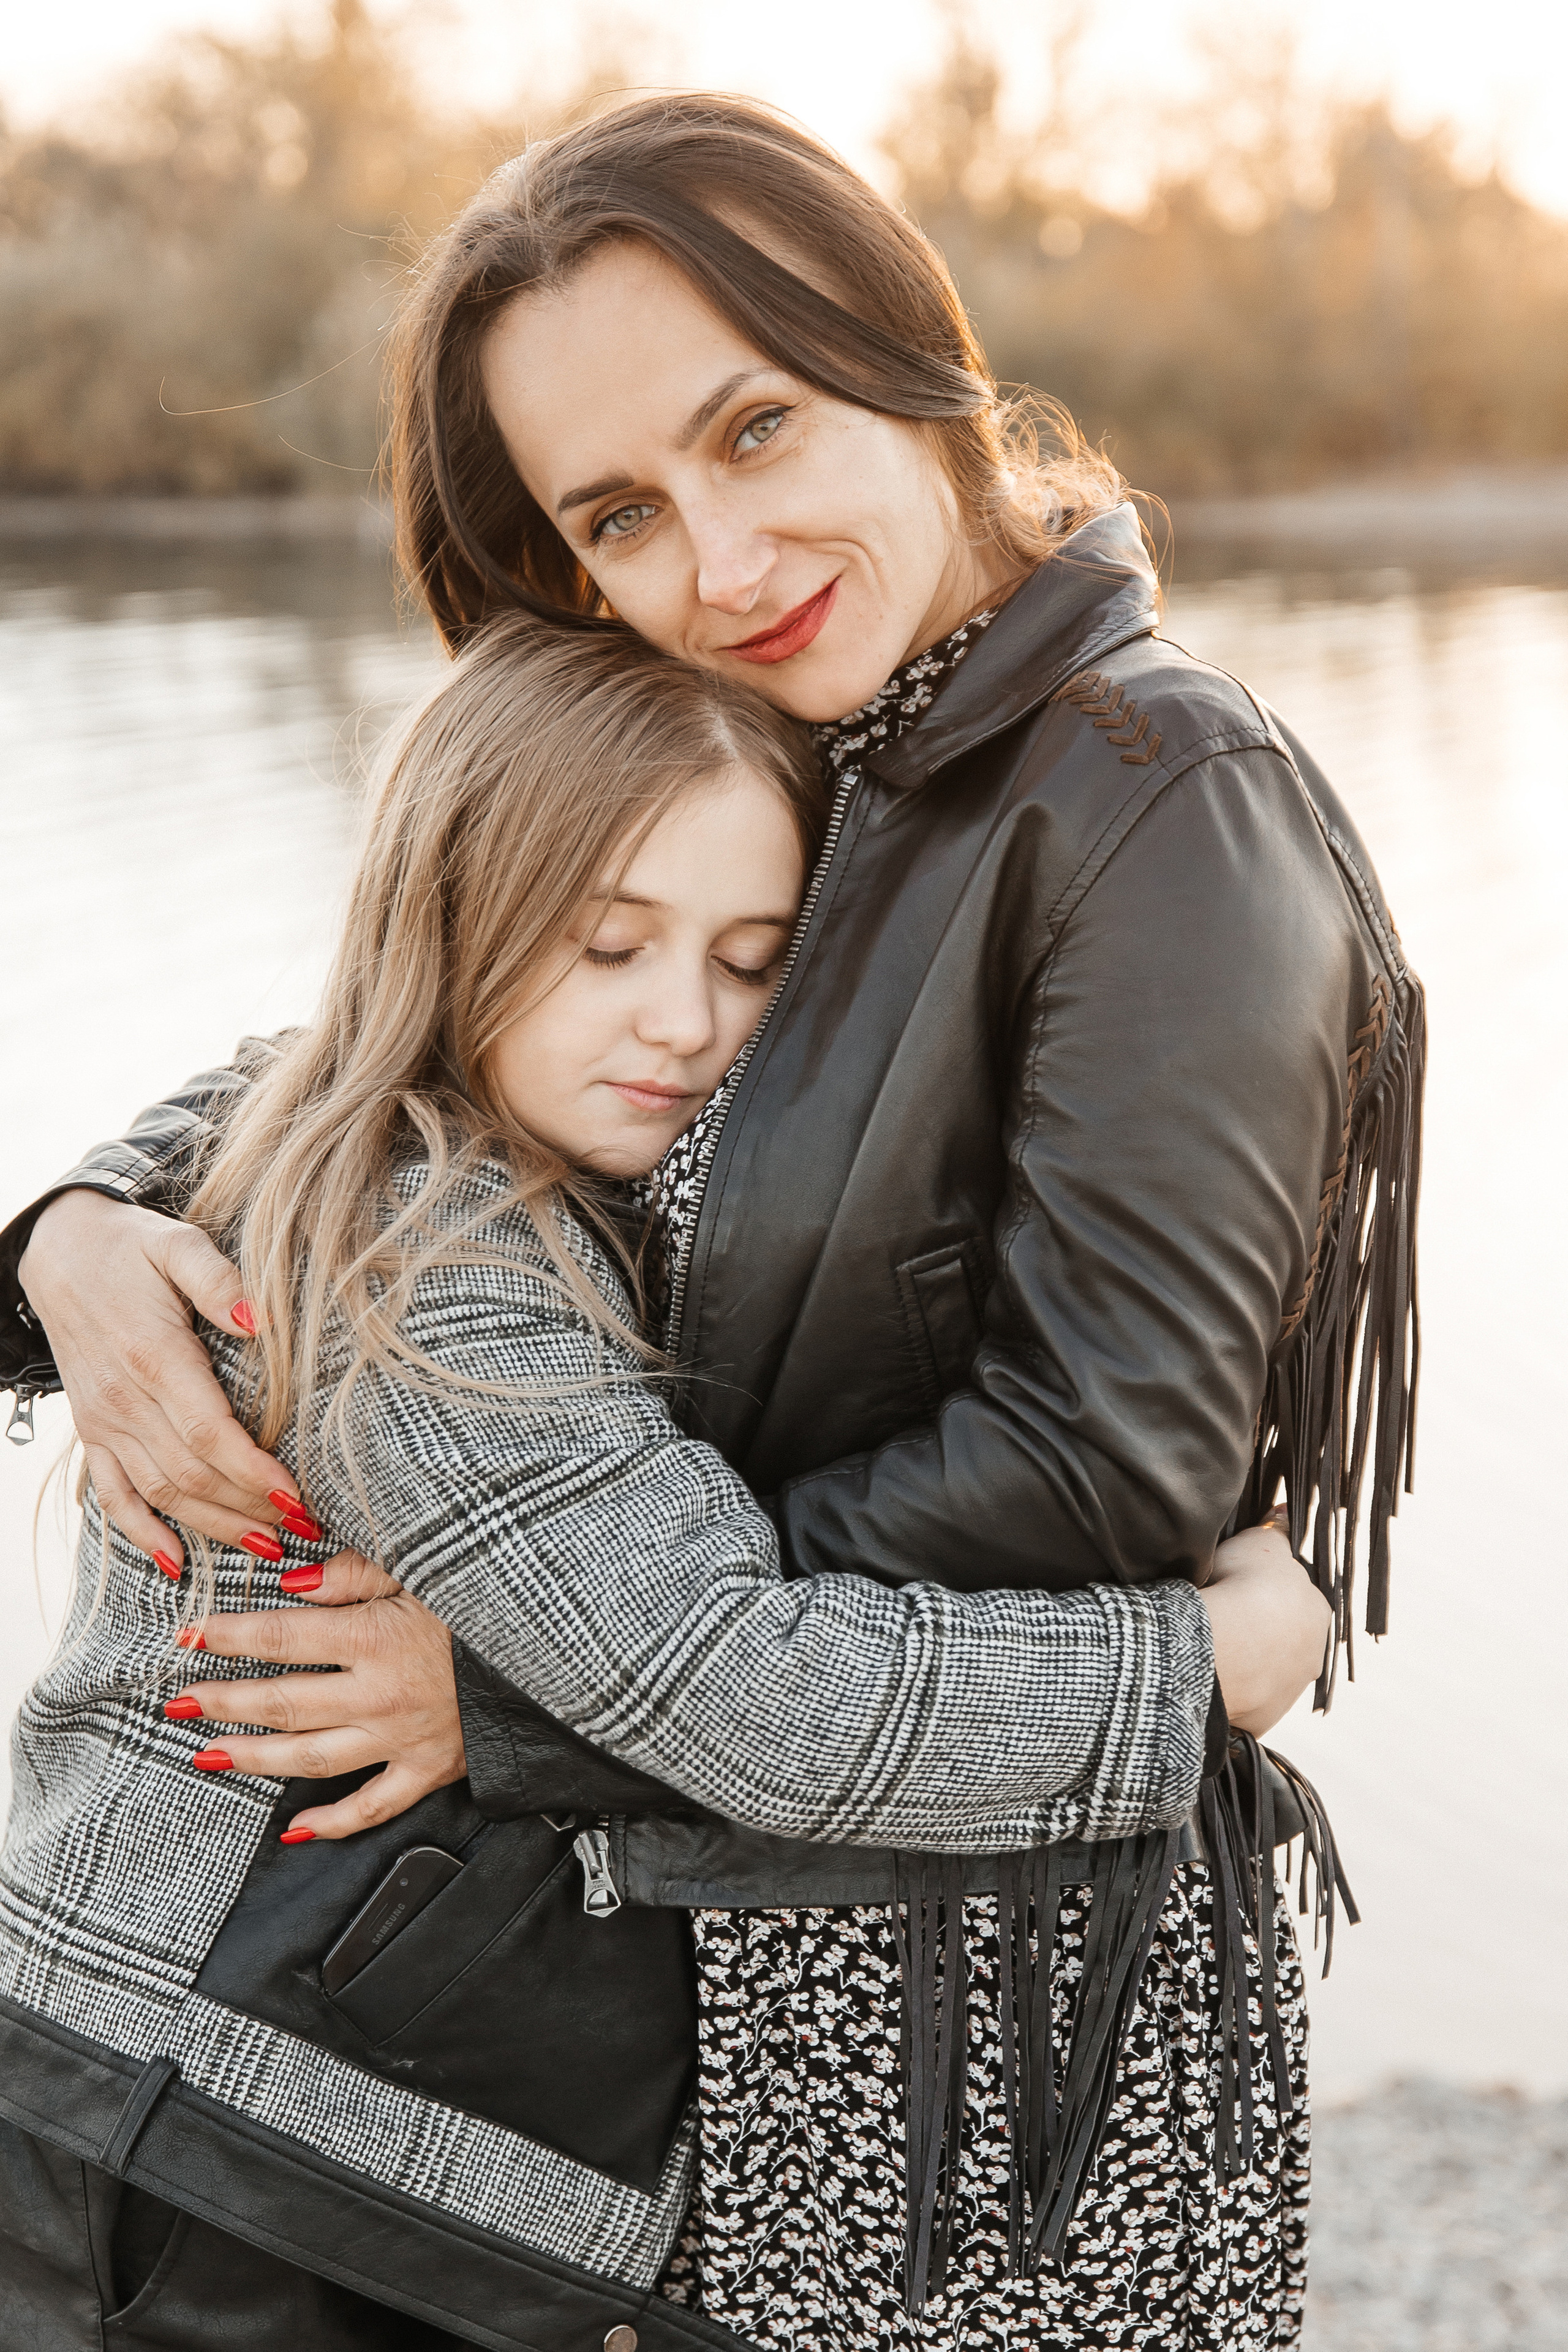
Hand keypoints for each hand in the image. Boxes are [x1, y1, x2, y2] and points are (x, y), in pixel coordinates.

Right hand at [18, 1189, 293, 1568]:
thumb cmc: (131, 1247)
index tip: (300, 1496)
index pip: (209, 1433)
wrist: (59, 1252)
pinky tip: (177, 1563)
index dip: (254, 1472)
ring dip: (215, 1527)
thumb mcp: (177, 1244)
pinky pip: (112, 1495)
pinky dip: (142, 1533)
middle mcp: (124, 1400)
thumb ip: (218, 1278)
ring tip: (270, 1548)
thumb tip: (259, 1318)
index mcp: (153, 1357)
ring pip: (161, 1493)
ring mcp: (104, 1422)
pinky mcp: (92, 1431)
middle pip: (192, 1474)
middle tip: (307, 1530)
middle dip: (251, 1509)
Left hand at [166, 1551, 466, 1840]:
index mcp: (376, 1637)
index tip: (190, 1634)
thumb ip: (355, 1573)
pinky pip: (374, 1807)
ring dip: (253, 1758)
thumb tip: (293, 1579)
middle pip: (282, 1703)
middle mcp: (380, 1695)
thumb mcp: (422, 1569)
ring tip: (207, 1755)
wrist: (552, 1651)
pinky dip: (332, 1823)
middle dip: (222, 1702)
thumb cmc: (485, 1601)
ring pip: (311, 1757)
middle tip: (178, 1703)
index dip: (229, 1636)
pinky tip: (295, 1830)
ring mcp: (402, 1738)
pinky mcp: (430, 1769)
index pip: (281, 1637)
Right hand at [1201, 1513, 1331, 1736]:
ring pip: (1268, 1670)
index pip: (1295, 1597)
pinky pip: (1246, 1698)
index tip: (1240, 1586)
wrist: (1223, 1646)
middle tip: (1226, 1615)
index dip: (1266, 1589)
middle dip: (1261, 1629)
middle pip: (1285, 1637)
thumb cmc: (1244, 1586)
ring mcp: (1290, 1690)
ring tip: (1215, 1644)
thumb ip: (1276, 1529)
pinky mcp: (1263, 1717)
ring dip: (1248, 1660)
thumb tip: (1286, 1512)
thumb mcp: (1260, 1542)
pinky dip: (1232, 1688)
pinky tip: (1211, 1672)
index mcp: (1319, 1610)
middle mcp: (1314, 1654)